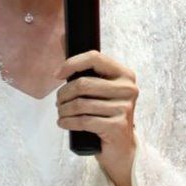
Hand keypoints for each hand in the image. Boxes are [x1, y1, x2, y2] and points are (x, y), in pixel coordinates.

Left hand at [55, 51, 137, 185]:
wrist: (121, 149)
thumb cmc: (106, 116)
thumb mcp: (99, 91)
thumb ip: (84, 67)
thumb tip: (61, 36)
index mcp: (125, 74)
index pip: (95, 58)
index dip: (71, 64)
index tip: (57, 74)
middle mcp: (128, 89)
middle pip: (83, 84)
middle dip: (63, 94)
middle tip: (58, 102)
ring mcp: (124, 108)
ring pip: (81, 104)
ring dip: (63, 110)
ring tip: (61, 114)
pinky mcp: (117, 126)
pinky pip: (84, 120)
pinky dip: (68, 122)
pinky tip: (63, 123)